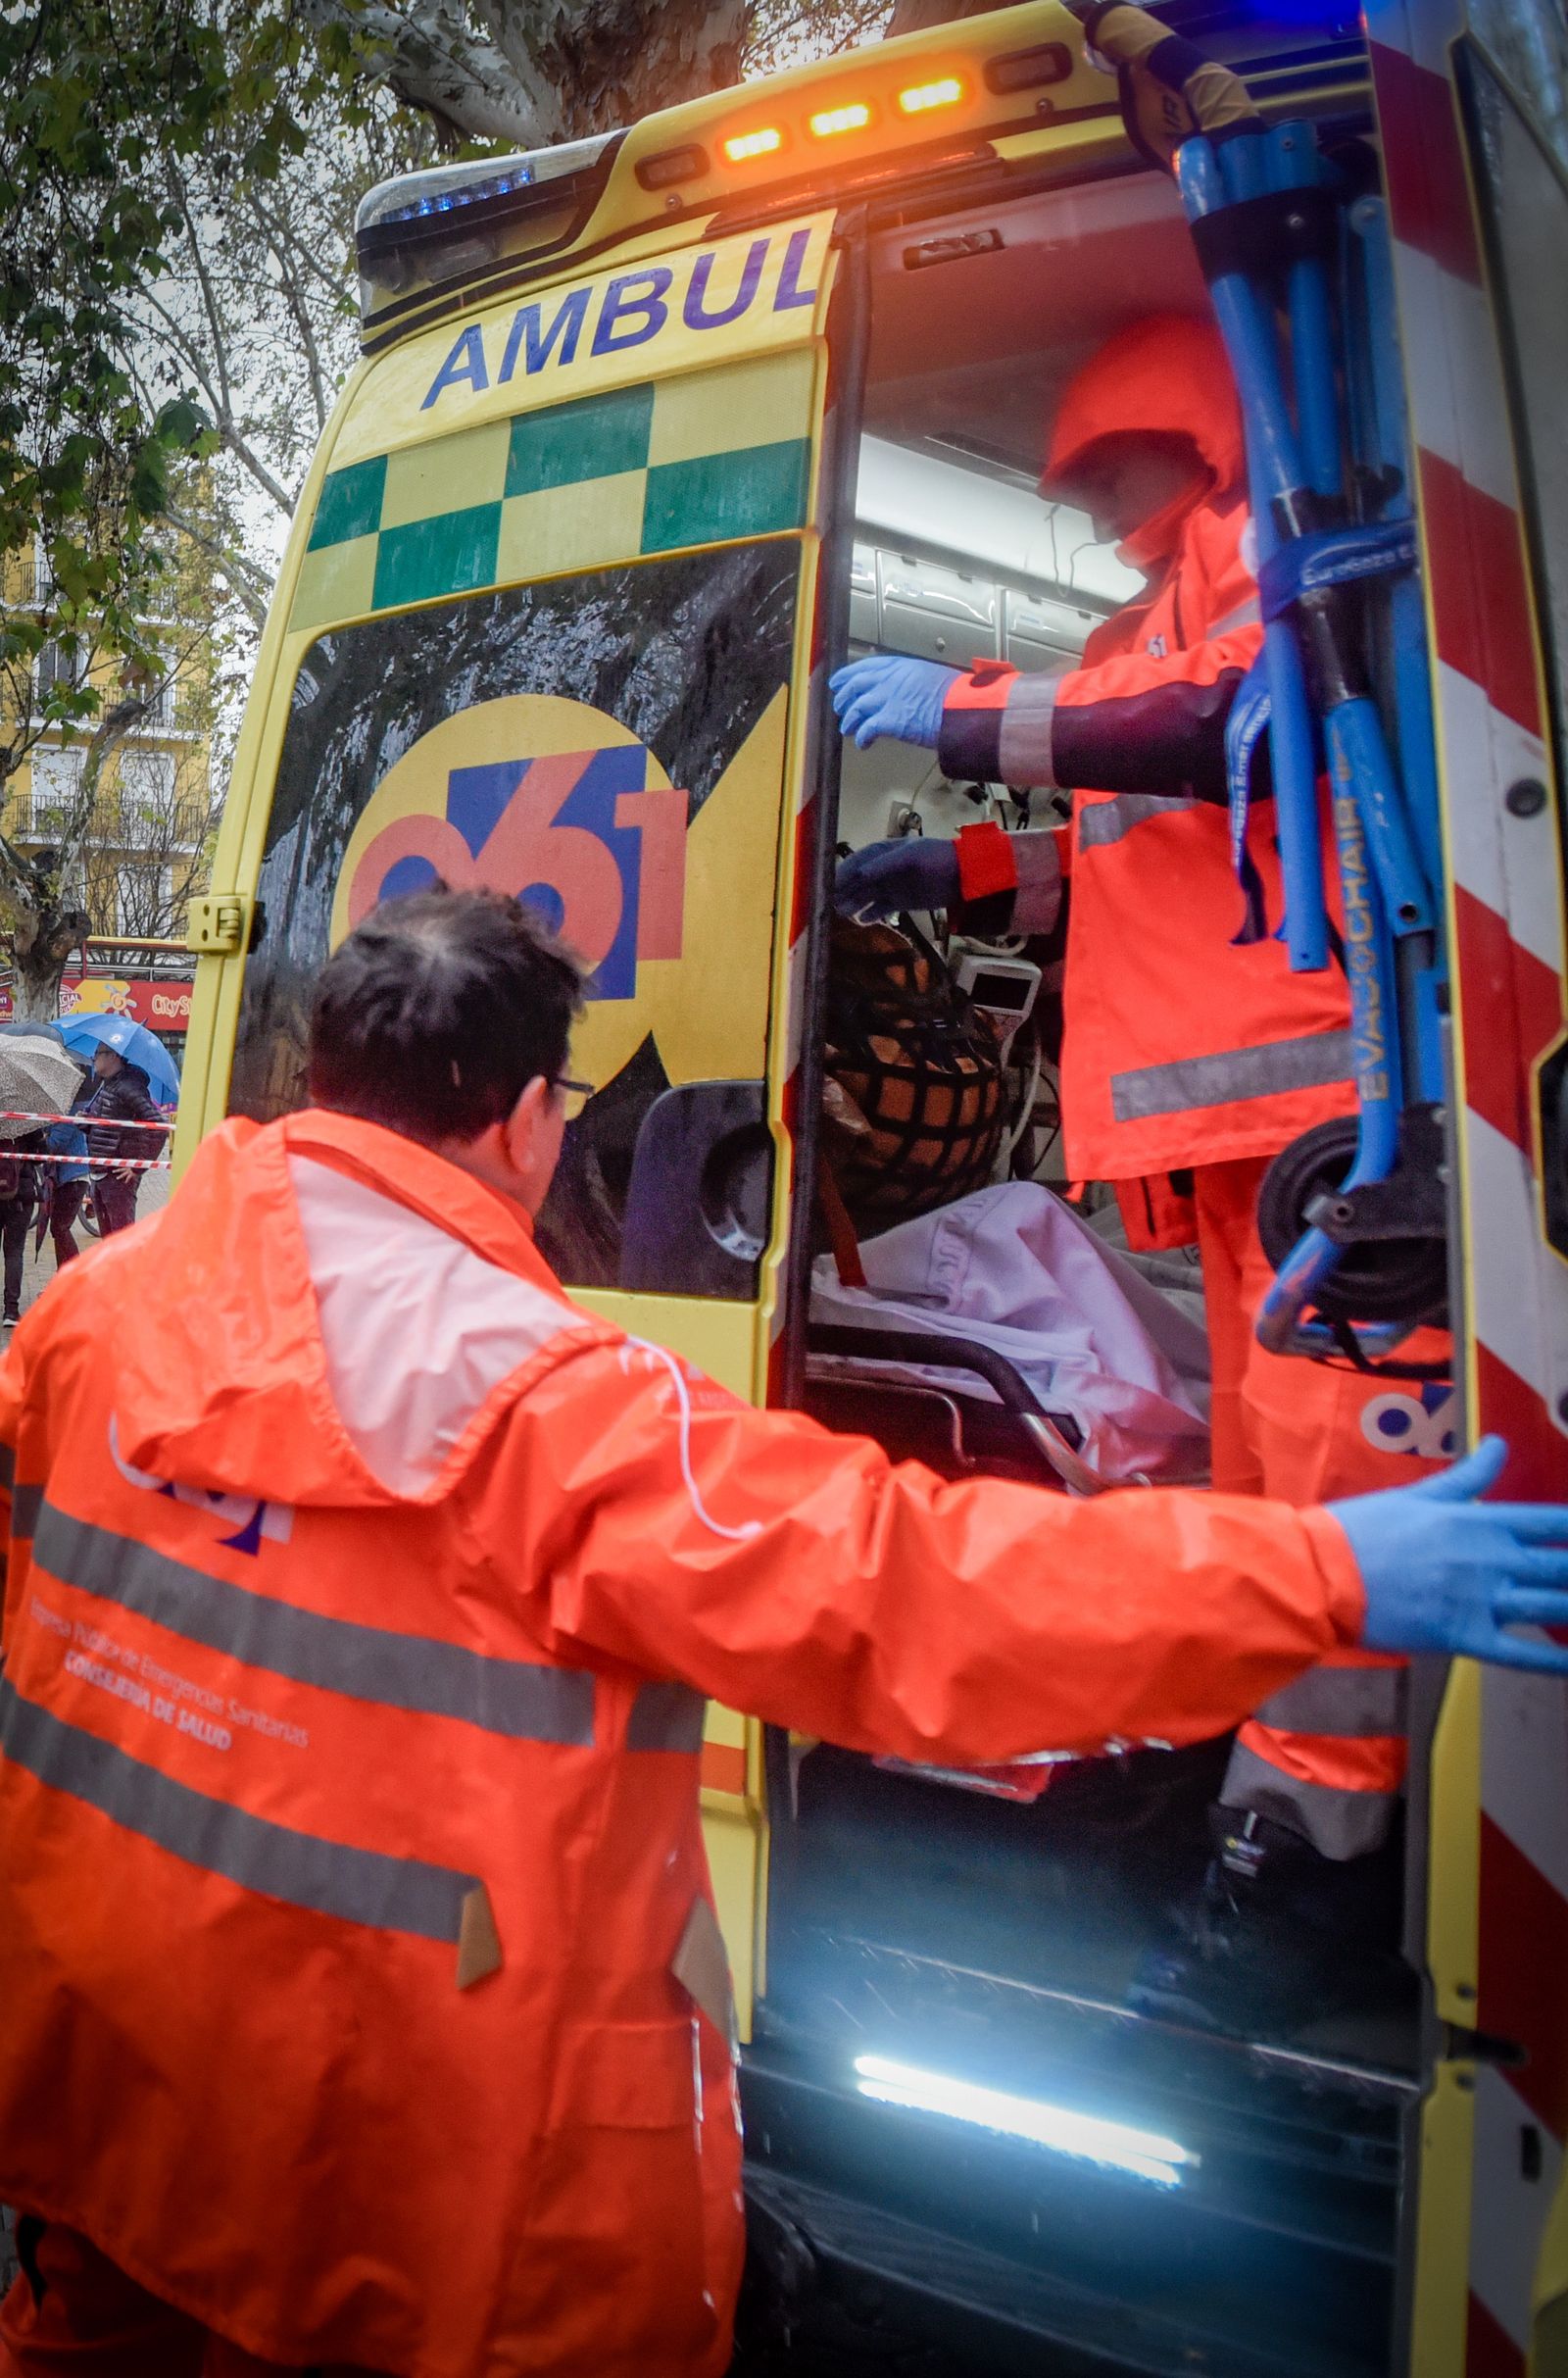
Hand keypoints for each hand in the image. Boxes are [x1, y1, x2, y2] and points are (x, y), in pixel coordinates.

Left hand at [831, 656, 958, 749]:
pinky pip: (866, 729)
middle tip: (840, 707)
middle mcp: (889, 679)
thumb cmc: (953, 695)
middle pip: (855, 685)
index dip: (848, 675)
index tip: (839, 681)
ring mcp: (887, 699)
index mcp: (900, 666)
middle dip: (844, 698)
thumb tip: (904, 692)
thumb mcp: (929, 676)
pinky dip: (862, 738)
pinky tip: (863, 743)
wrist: (961, 708)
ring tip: (848, 729)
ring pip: (856, 708)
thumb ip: (910, 681)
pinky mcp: (888, 720)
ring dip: (850, 720)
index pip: (867, 667)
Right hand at [835, 837, 961, 919]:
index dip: (842, 874)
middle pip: (856, 882)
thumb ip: (884, 865)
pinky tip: (862, 921)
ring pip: (865, 896)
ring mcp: (890, 886)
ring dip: (853, 904)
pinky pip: (879, 909)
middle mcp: (882, 870)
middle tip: (829, 903)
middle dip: (843, 891)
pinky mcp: (900, 902)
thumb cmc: (935, 858)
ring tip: (842, 913)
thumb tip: (859, 874)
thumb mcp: (909, 856)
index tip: (829, 885)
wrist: (963, 875)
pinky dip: (871, 915)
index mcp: (882, 853)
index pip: (855, 863)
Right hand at [1334, 1437, 1567, 1670]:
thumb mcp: (1419, 1494)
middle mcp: (1491, 1559)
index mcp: (1480, 1521)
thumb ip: (1469, 1476)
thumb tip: (1500, 1444)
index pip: (1551, 1522)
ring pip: (1551, 1607)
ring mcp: (1481, 1600)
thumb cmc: (1364, 1529)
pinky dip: (1553, 1661)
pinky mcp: (1464, 1636)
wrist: (1325, 1573)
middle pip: (1560, 1566)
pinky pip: (1520, 1654)